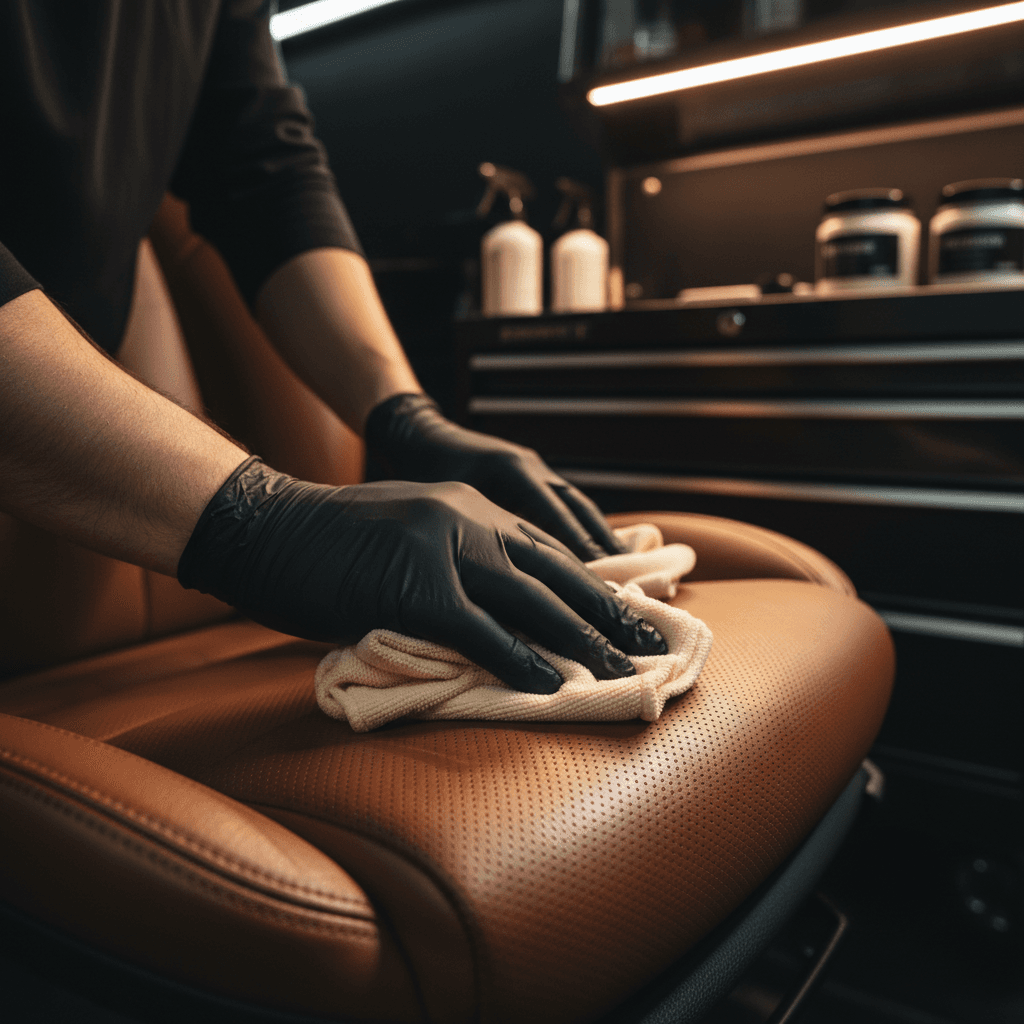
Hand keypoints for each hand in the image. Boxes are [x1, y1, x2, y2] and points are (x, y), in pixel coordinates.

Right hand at [178, 458, 666, 693]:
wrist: (263, 525)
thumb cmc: (327, 543)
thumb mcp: (405, 541)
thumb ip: (451, 569)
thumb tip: (490, 618)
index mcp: (468, 508)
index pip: (548, 549)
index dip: (594, 585)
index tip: (631, 615)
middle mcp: (466, 518)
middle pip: (554, 571)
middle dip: (608, 612)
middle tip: (654, 646)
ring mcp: (441, 547)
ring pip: (529, 599)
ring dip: (581, 640)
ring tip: (621, 672)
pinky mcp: (413, 583)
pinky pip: (478, 628)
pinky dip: (518, 658)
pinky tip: (550, 684)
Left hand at [365, 393, 624, 561]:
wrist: (417, 434)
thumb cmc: (422, 470)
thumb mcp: (444, 500)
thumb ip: (470, 532)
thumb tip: (497, 581)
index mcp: (510, 470)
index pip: (555, 513)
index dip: (579, 548)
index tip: (600, 581)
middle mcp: (531, 467)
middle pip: (578, 510)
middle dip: (602, 546)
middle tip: (622, 585)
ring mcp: (535, 469)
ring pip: (577, 507)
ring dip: (599, 539)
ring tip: (619, 575)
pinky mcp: (533, 477)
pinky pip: (565, 506)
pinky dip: (581, 531)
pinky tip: (592, 559)